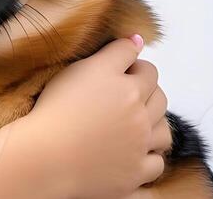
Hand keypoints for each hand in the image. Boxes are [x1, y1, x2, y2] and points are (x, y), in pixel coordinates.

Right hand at [25, 35, 171, 198]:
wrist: (48, 154)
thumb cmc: (59, 107)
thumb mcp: (84, 67)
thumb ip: (116, 52)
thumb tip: (138, 39)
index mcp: (129, 88)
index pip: (148, 70)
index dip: (135, 66)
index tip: (121, 69)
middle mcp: (140, 117)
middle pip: (160, 98)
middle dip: (148, 92)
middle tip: (123, 94)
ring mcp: (140, 147)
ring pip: (164, 131)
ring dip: (153, 124)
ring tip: (132, 122)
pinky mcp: (136, 173)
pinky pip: (156, 163)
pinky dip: (148, 156)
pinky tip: (133, 150)